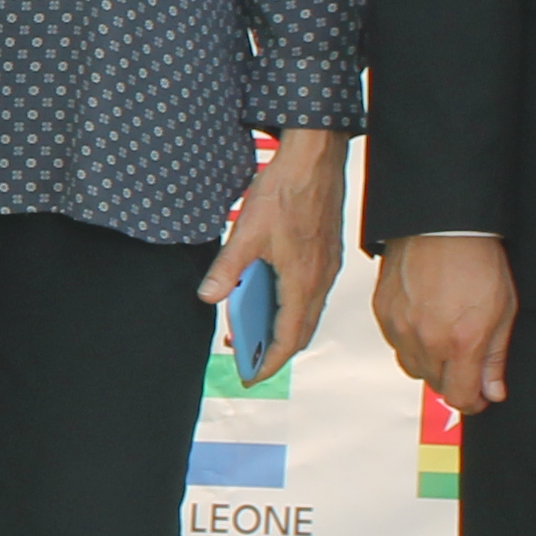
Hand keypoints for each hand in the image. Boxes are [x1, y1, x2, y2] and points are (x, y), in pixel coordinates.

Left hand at [198, 130, 349, 374]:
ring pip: (307, 313)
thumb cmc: (285, 192)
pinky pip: (311, 294)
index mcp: (302, 281)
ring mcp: (326, 268)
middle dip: (274, 352)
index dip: (268, 362)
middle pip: (301, 332)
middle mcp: (319, 280)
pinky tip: (267, 298)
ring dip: (283, 329)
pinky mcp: (326, 254)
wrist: (315, 158)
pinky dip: (291, 307)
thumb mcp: (247, 232)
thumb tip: (208, 297)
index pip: (288, 338)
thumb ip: (227, 268)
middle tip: (248, 361)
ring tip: (251, 332)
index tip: (251, 376)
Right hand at [371, 233, 517, 413]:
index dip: (473, 402)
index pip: (460, 397)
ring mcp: (400, 327)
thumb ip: (495, 357)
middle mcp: (427, 340)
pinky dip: (410, 342)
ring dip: (429, 363)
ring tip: (443, 337)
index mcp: (462, 343)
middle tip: (465, 358)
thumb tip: (492, 392)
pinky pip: (395, 344)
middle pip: (436, 385)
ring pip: (412, 367)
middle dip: (454, 379)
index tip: (479, 395)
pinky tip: (424, 321)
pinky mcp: (383, 312)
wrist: (442, 224)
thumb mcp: (503, 311)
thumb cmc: (477, 260)